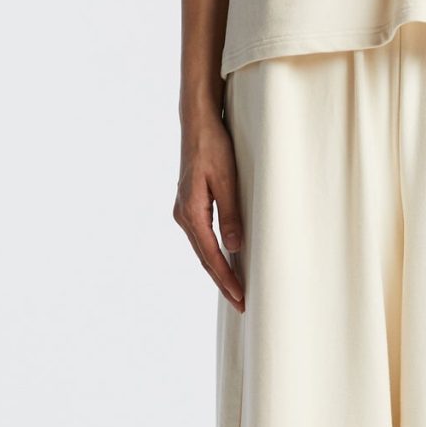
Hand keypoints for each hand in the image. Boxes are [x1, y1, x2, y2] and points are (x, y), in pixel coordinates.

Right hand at [175, 107, 245, 309]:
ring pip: (202, 249)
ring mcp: (185, 210)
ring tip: (235, 289)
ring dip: (218, 270)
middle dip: (223, 282)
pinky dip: (213, 254)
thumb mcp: (227, 179)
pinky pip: (202, 237)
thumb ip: (231, 214)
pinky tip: (224, 261)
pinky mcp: (190, 204)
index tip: (240, 298)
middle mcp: (184, 215)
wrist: (197, 122)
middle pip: (204, 258)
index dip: (226, 279)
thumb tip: (234, 247)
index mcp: (191, 212)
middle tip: (241, 304)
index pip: (211, 256)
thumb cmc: (213, 146)